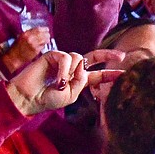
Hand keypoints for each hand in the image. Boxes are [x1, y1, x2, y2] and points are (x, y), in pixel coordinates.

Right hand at [3, 27, 53, 73]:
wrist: (14, 57)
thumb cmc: (16, 48)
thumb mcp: (21, 37)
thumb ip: (29, 34)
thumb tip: (37, 32)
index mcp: (26, 33)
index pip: (38, 29)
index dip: (43, 29)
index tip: (46, 29)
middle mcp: (30, 38)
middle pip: (43, 33)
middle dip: (47, 34)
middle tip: (48, 35)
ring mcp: (34, 44)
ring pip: (45, 40)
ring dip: (47, 39)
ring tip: (47, 40)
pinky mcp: (36, 50)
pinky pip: (43, 46)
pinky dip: (44, 45)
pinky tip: (43, 45)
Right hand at [6, 50, 120, 117]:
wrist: (29, 98)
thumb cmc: (48, 98)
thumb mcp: (71, 94)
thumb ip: (81, 81)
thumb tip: (82, 65)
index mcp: (79, 80)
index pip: (98, 74)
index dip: (111, 73)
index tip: (125, 73)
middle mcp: (73, 68)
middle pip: (93, 57)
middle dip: (108, 55)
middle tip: (122, 56)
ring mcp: (63, 61)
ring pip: (79, 58)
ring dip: (72, 72)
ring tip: (60, 84)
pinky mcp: (52, 55)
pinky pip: (66, 58)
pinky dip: (64, 69)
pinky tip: (57, 80)